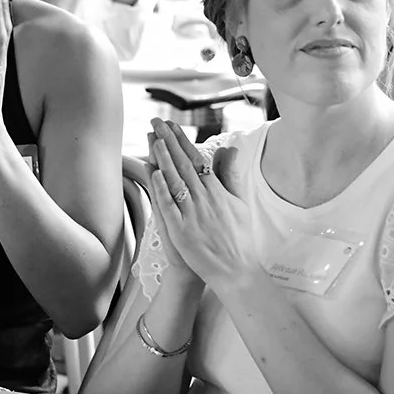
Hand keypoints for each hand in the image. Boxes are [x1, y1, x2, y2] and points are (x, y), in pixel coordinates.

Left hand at [146, 119, 252, 292]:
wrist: (237, 271)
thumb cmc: (238, 238)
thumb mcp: (239, 202)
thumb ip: (230, 175)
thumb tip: (229, 148)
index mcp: (218, 192)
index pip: (197, 160)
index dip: (182, 141)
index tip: (171, 125)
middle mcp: (205, 200)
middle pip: (184, 165)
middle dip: (169, 142)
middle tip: (156, 122)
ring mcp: (193, 215)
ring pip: (177, 182)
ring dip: (165, 160)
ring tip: (154, 139)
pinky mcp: (183, 231)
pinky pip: (170, 208)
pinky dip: (162, 190)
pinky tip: (155, 174)